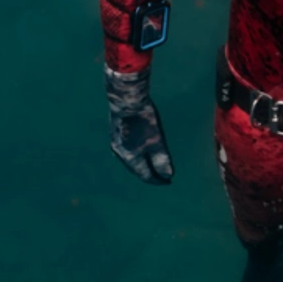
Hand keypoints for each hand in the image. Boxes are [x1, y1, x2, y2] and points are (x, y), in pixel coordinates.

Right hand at [105, 66, 174, 183]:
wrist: (127, 99)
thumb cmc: (144, 120)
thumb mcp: (157, 141)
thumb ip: (162, 159)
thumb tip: (168, 174)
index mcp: (131, 158)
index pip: (145, 175)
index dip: (158, 180)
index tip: (167, 181)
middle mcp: (120, 154)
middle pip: (136, 169)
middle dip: (149, 172)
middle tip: (160, 176)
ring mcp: (115, 143)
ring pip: (130, 159)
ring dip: (141, 163)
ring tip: (150, 165)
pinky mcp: (114, 134)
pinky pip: (126, 150)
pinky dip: (135, 154)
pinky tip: (138, 150)